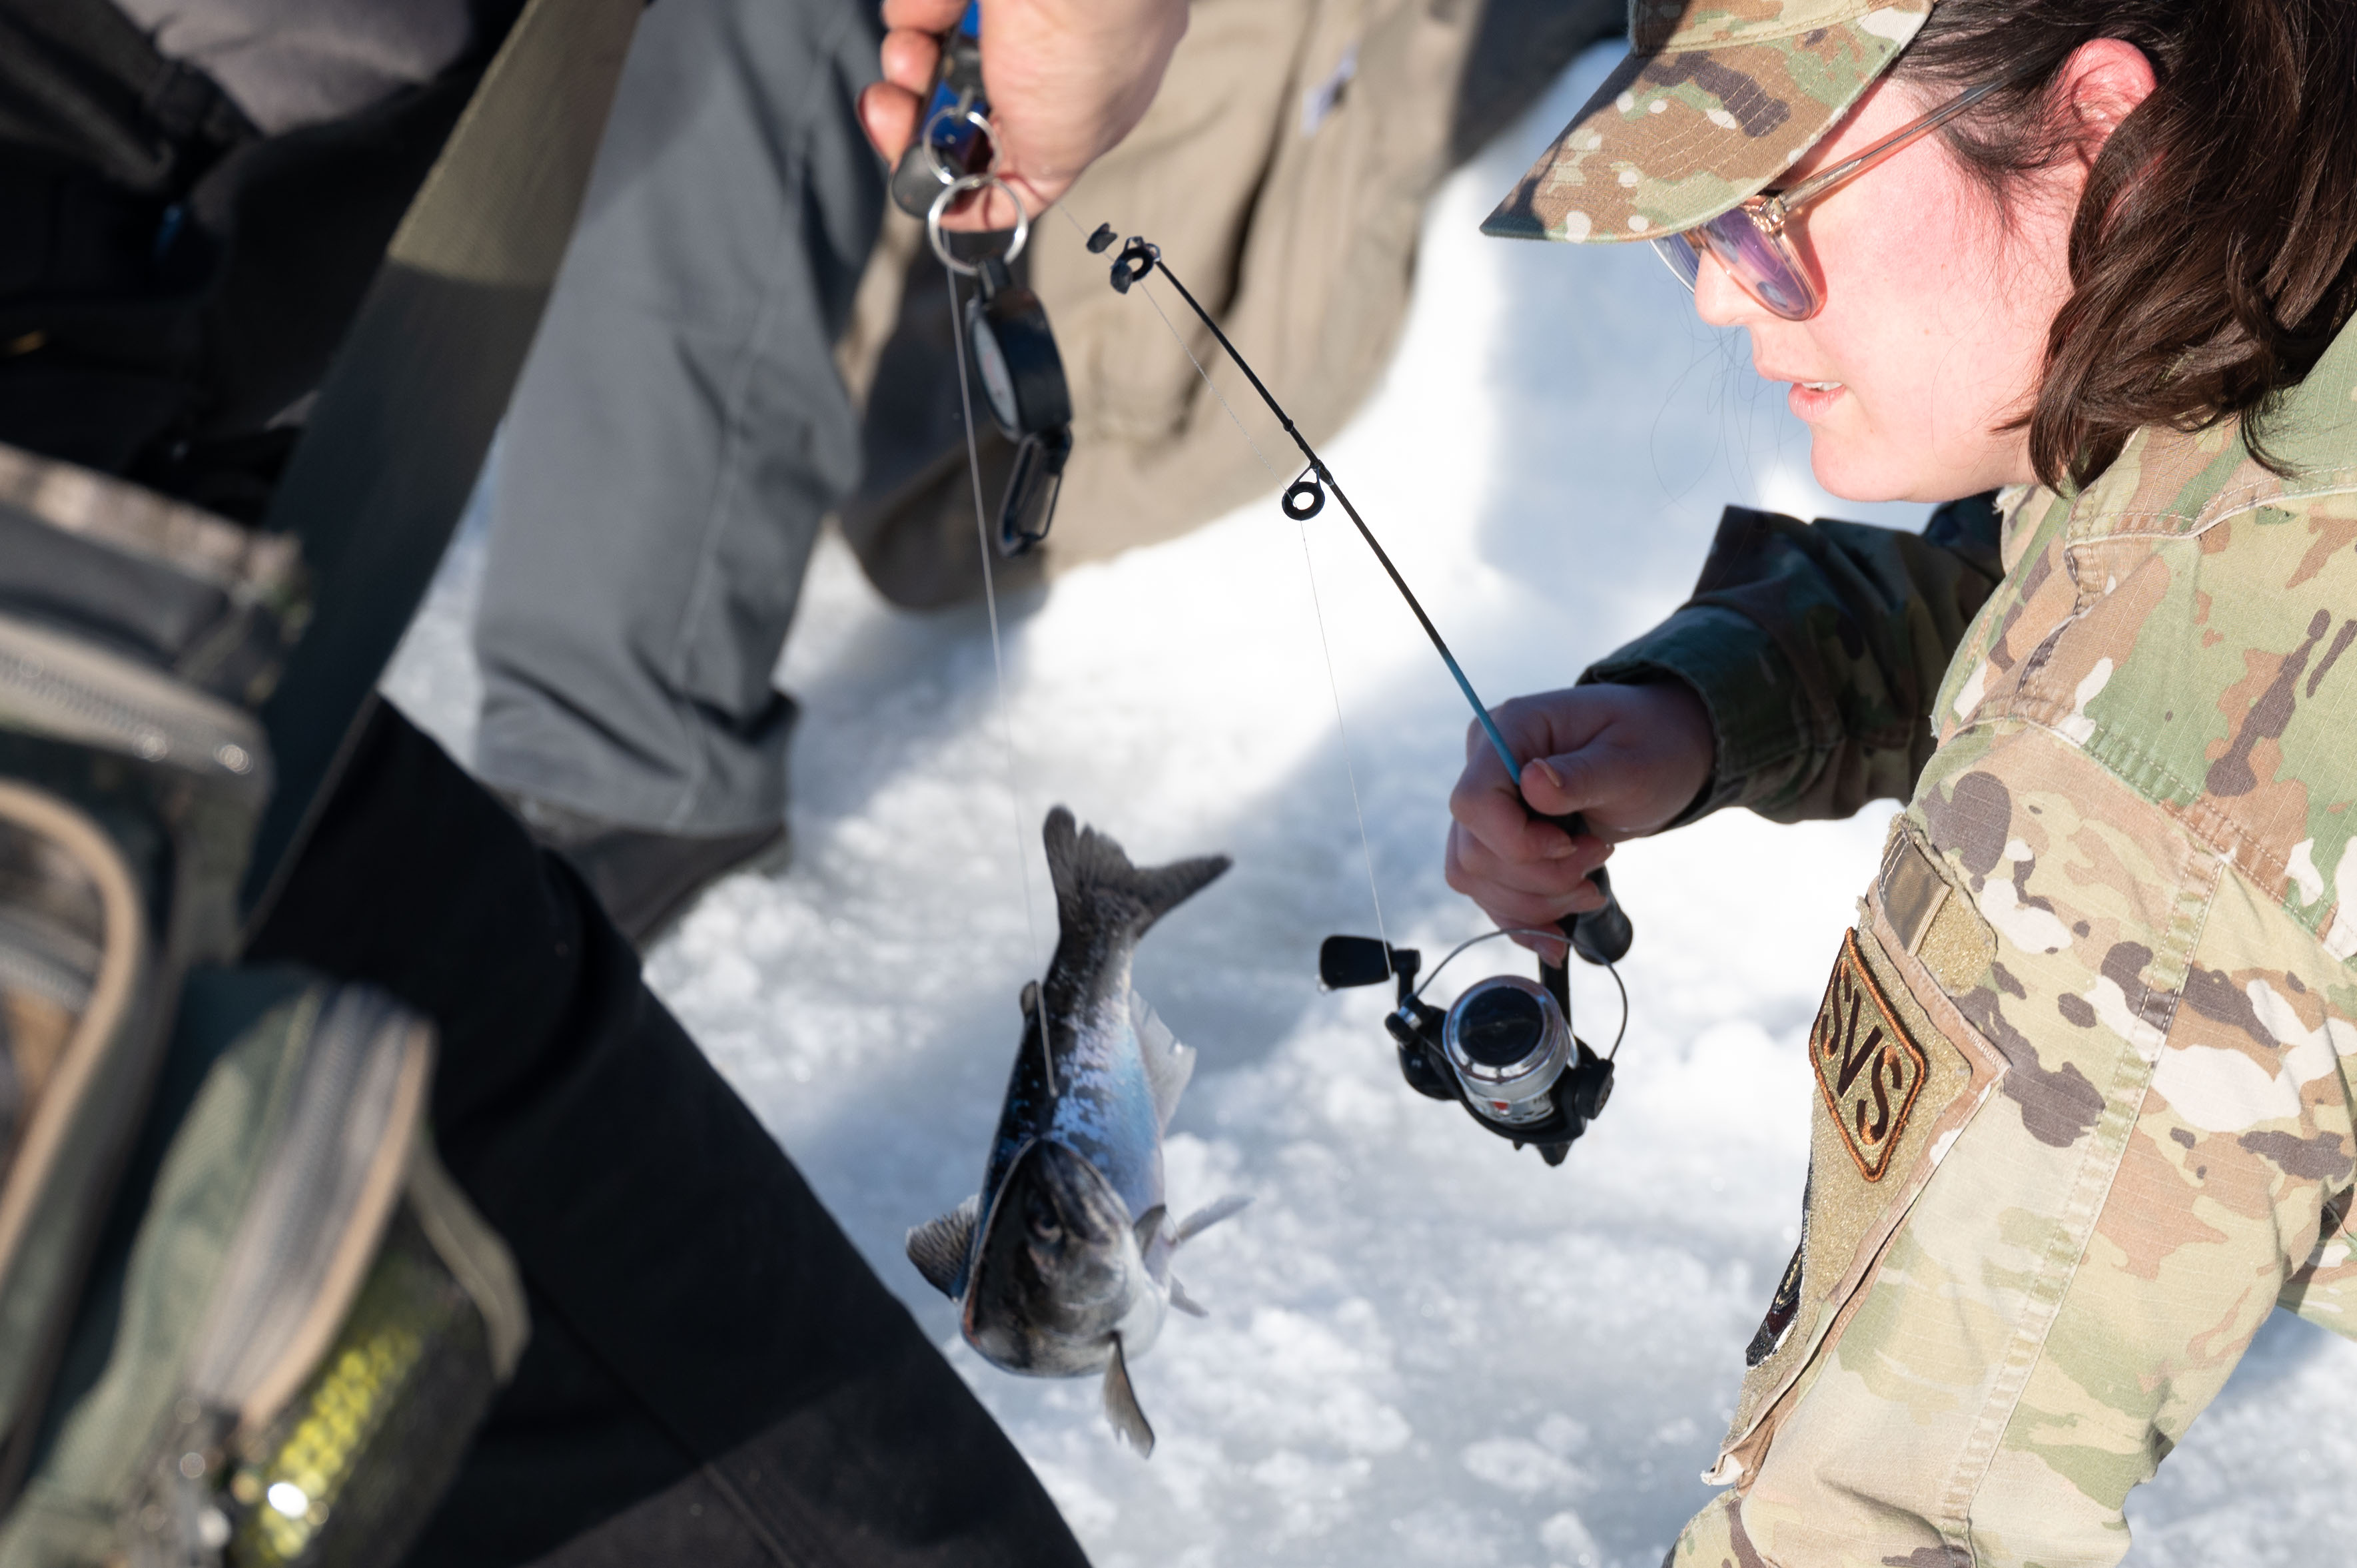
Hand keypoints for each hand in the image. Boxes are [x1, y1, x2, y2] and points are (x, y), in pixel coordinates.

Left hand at [857, 0, 1189, 229]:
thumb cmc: (1093, 42)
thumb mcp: (1061, 152)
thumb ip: (1017, 189)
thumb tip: (970, 209)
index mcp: (1083, 105)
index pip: (1009, 155)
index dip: (958, 173)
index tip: (923, 180)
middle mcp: (1048, 58)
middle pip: (955, 105)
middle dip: (912, 118)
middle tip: (892, 111)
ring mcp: (1010, 14)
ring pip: (930, 56)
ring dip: (905, 65)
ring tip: (909, 54)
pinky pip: (924, 8)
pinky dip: (911, 15)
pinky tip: (918, 17)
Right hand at [1445, 682, 1713, 955]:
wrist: (1661, 753)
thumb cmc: (1653, 745)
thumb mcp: (1633, 761)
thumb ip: (1583, 775)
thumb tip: (1532, 782)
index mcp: (1510, 729)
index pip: (1474, 802)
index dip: (1517, 842)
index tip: (1573, 846)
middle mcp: (1484, 765)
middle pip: (1473, 851)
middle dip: (1539, 877)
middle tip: (1598, 859)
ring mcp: (1487, 804)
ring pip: (1474, 878)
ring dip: (1535, 903)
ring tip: (1589, 888)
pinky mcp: (1496, 838)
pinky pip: (1487, 891)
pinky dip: (1523, 919)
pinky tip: (1558, 933)